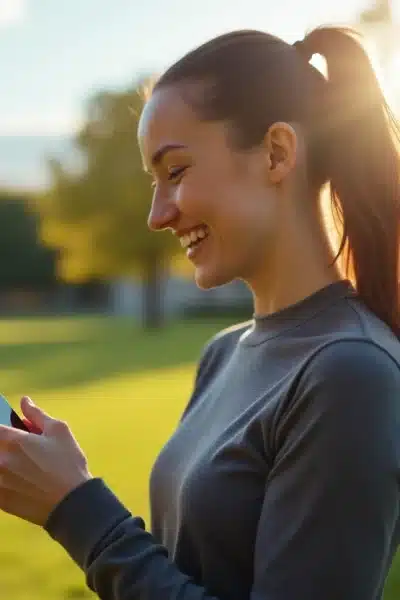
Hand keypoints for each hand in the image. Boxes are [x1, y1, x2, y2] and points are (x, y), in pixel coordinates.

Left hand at [0, 397, 91, 525]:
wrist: (72, 503)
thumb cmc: (68, 463)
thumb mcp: (59, 431)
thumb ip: (37, 414)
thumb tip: (24, 401)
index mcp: (13, 441)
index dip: (1, 428)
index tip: (6, 430)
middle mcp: (0, 460)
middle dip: (4, 443)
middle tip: (24, 450)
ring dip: (3, 462)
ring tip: (24, 465)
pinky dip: (3, 478)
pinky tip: (19, 479)